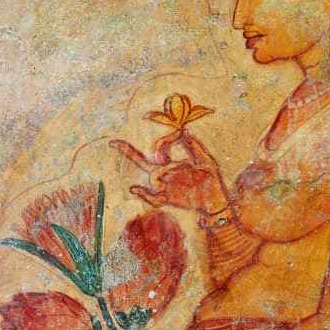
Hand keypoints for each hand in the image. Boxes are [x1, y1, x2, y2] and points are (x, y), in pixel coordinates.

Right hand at [109, 130, 227, 213]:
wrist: (216, 197)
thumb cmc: (210, 176)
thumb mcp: (203, 157)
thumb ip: (192, 145)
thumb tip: (183, 130)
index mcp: (170, 162)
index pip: (160, 147)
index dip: (169, 137)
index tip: (181, 132)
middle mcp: (163, 174)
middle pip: (140, 161)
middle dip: (127, 151)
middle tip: (113, 142)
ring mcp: (163, 186)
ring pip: (155, 174)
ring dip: (169, 167)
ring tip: (187, 166)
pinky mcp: (167, 200)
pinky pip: (152, 198)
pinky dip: (143, 194)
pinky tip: (134, 188)